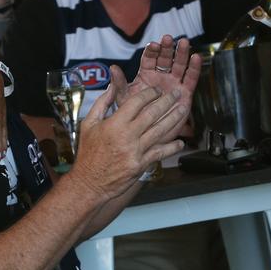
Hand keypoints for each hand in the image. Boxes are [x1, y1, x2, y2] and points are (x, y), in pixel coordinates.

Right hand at [70, 71, 189, 199]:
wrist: (89, 182)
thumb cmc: (87, 153)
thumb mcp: (88, 124)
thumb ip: (102, 104)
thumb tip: (111, 87)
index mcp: (114, 124)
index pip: (136, 102)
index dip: (149, 94)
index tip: (156, 90)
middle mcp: (127, 136)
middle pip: (152, 114)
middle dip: (167, 101)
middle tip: (176, 94)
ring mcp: (136, 151)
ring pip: (160, 131)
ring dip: (174, 119)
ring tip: (182, 110)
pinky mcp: (141, 164)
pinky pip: (160, 153)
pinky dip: (172, 147)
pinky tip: (179, 142)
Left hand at [124, 35, 201, 138]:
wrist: (148, 132)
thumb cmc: (135, 115)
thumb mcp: (124, 99)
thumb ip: (119, 84)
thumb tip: (112, 69)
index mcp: (146, 75)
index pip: (149, 60)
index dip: (151, 52)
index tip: (153, 45)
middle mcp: (161, 76)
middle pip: (165, 59)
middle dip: (167, 48)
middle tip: (168, 39)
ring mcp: (173, 83)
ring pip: (178, 65)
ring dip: (182, 54)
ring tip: (184, 43)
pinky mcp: (185, 92)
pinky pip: (190, 78)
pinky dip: (194, 68)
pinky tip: (196, 58)